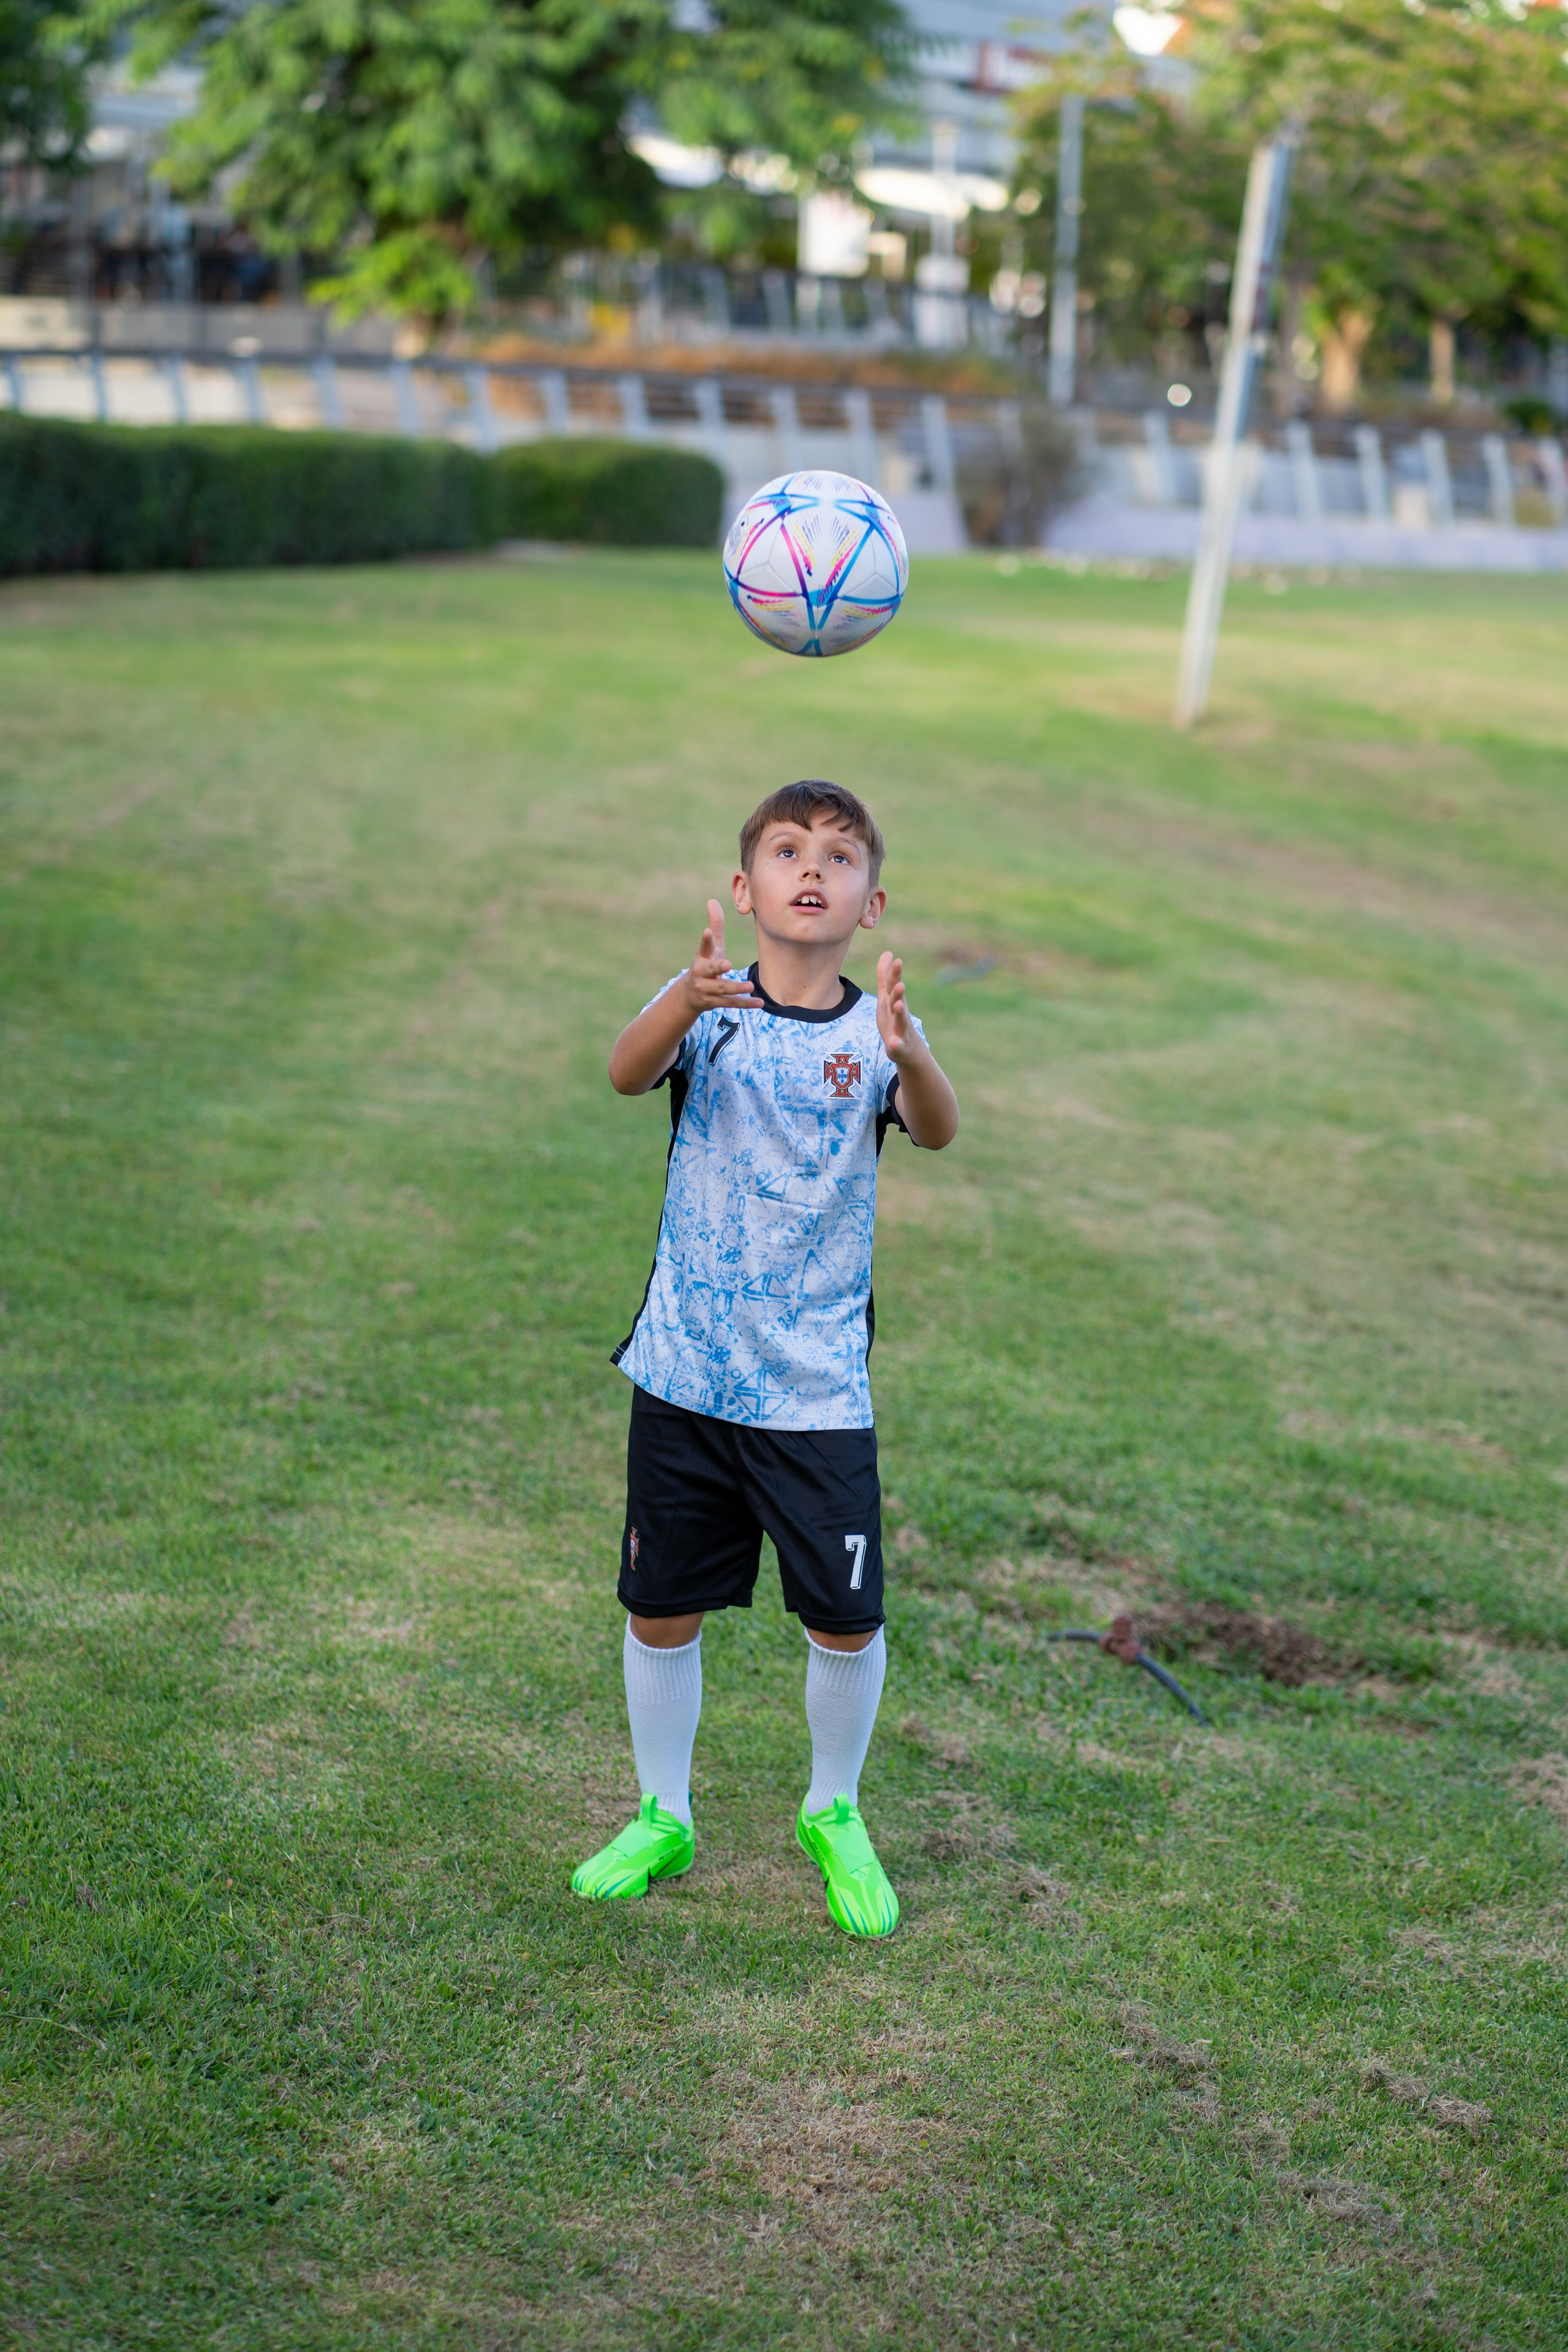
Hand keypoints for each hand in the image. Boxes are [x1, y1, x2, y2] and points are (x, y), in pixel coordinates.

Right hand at [684, 900, 761, 1014]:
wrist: (690, 995)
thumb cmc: (705, 964)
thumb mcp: (710, 947)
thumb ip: (715, 925)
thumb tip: (712, 900)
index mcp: (702, 957)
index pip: (703, 947)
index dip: (706, 940)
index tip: (707, 932)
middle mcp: (701, 974)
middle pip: (709, 970)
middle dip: (717, 967)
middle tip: (727, 964)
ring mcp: (707, 989)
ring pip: (722, 989)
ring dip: (736, 988)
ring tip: (750, 986)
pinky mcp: (715, 1002)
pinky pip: (731, 1003)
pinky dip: (746, 1003)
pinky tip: (759, 1003)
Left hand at [876, 950, 920, 1062]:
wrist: (907, 1049)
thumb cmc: (894, 1019)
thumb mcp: (886, 997)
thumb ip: (885, 976)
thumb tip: (887, 953)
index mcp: (894, 1001)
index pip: (894, 986)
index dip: (895, 975)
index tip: (897, 961)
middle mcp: (899, 1013)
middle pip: (898, 1001)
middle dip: (899, 993)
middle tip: (899, 983)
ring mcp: (900, 1030)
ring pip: (901, 1021)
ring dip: (900, 1014)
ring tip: (898, 1006)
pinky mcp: (898, 1045)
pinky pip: (897, 1045)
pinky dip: (896, 1044)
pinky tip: (893, 1043)